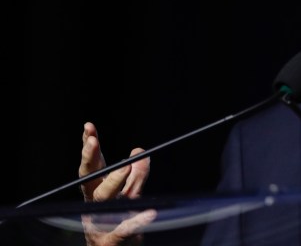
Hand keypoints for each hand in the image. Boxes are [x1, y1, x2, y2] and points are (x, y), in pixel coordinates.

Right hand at [79, 122, 154, 245]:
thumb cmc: (118, 225)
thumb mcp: (130, 197)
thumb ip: (136, 176)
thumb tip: (139, 151)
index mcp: (96, 193)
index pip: (92, 166)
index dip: (89, 147)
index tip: (88, 127)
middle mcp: (94, 205)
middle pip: (88, 179)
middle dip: (89, 158)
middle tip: (93, 141)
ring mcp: (101, 222)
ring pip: (103, 200)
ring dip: (113, 183)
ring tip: (125, 167)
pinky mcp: (114, 241)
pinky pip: (125, 230)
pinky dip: (138, 222)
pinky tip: (150, 213)